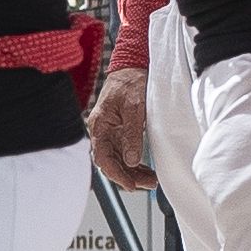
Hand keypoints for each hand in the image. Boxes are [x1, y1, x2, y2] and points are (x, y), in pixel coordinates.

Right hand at [90, 67, 151, 190]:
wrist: (133, 65)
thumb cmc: (131, 82)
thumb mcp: (134, 108)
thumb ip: (132, 135)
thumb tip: (132, 161)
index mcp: (99, 125)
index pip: (103, 158)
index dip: (116, 174)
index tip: (130, 185)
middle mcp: (103, 131)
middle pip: (111, 162)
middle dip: (128, 176)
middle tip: (148, 184)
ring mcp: (111, 131)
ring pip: (119, 159)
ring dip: (133, 172)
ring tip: (150, 180)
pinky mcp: (121, 130)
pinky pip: (125, 152)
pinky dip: (134, 163)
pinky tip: (146, 169)